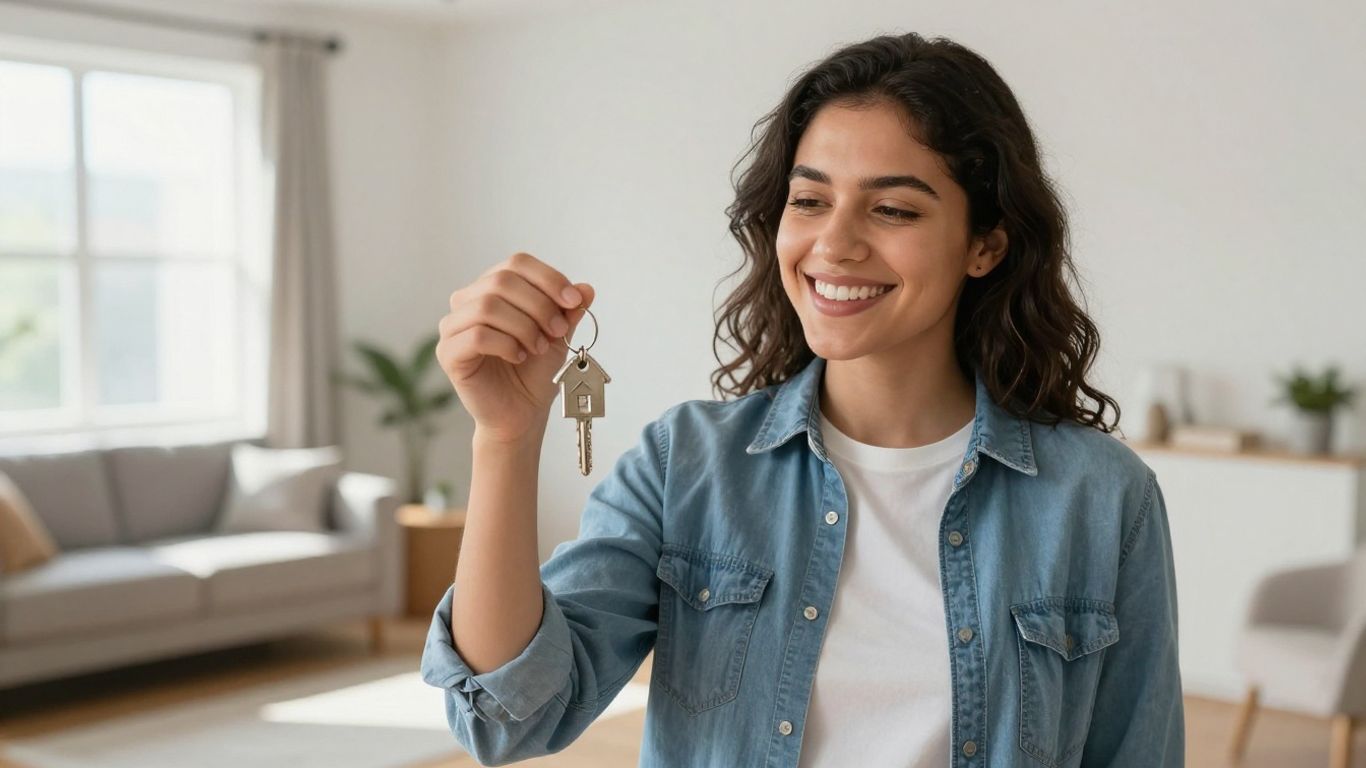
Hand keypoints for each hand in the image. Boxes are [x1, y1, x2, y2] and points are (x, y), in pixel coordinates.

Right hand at [436, 252, 594, 443]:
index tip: (573, 301)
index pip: (517, 263)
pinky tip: (519, 356)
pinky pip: (476, 335)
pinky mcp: (449, 353)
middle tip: (557, 331)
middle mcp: (467, 301)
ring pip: (487, 305)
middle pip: (502, 281)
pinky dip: (505, 344)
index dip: (548, 278)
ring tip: (537, 347)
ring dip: (523, 326)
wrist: (522, 413)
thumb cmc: (535, 372)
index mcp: (492, 288)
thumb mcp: (558, 336)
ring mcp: (453, 326)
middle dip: (538, 305)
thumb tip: (586, 288)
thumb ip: (569, 311)